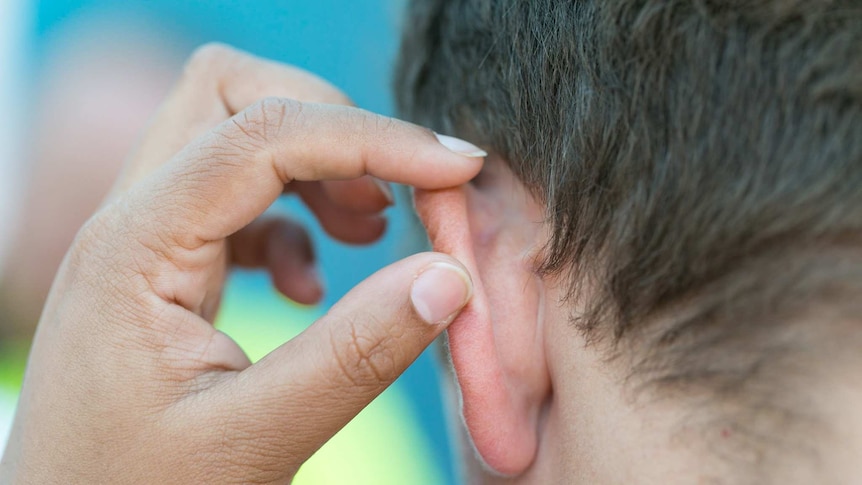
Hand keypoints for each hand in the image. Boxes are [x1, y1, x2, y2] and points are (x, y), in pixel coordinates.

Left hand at [0, 44, 482, 483]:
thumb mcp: (251, 439)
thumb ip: (354, 356)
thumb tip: (449, 279)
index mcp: (136, 247)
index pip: (261, 136)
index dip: (372, 138)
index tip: (456, 168)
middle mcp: (132, 221)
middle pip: (231, 95)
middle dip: (331, 125)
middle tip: (402, 193)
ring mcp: (147, 238)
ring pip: (235, 135)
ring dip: (317, 168)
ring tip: (371, 230)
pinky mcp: (167, 265)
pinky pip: (236, 199)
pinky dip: (293, 218)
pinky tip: (312, 285)